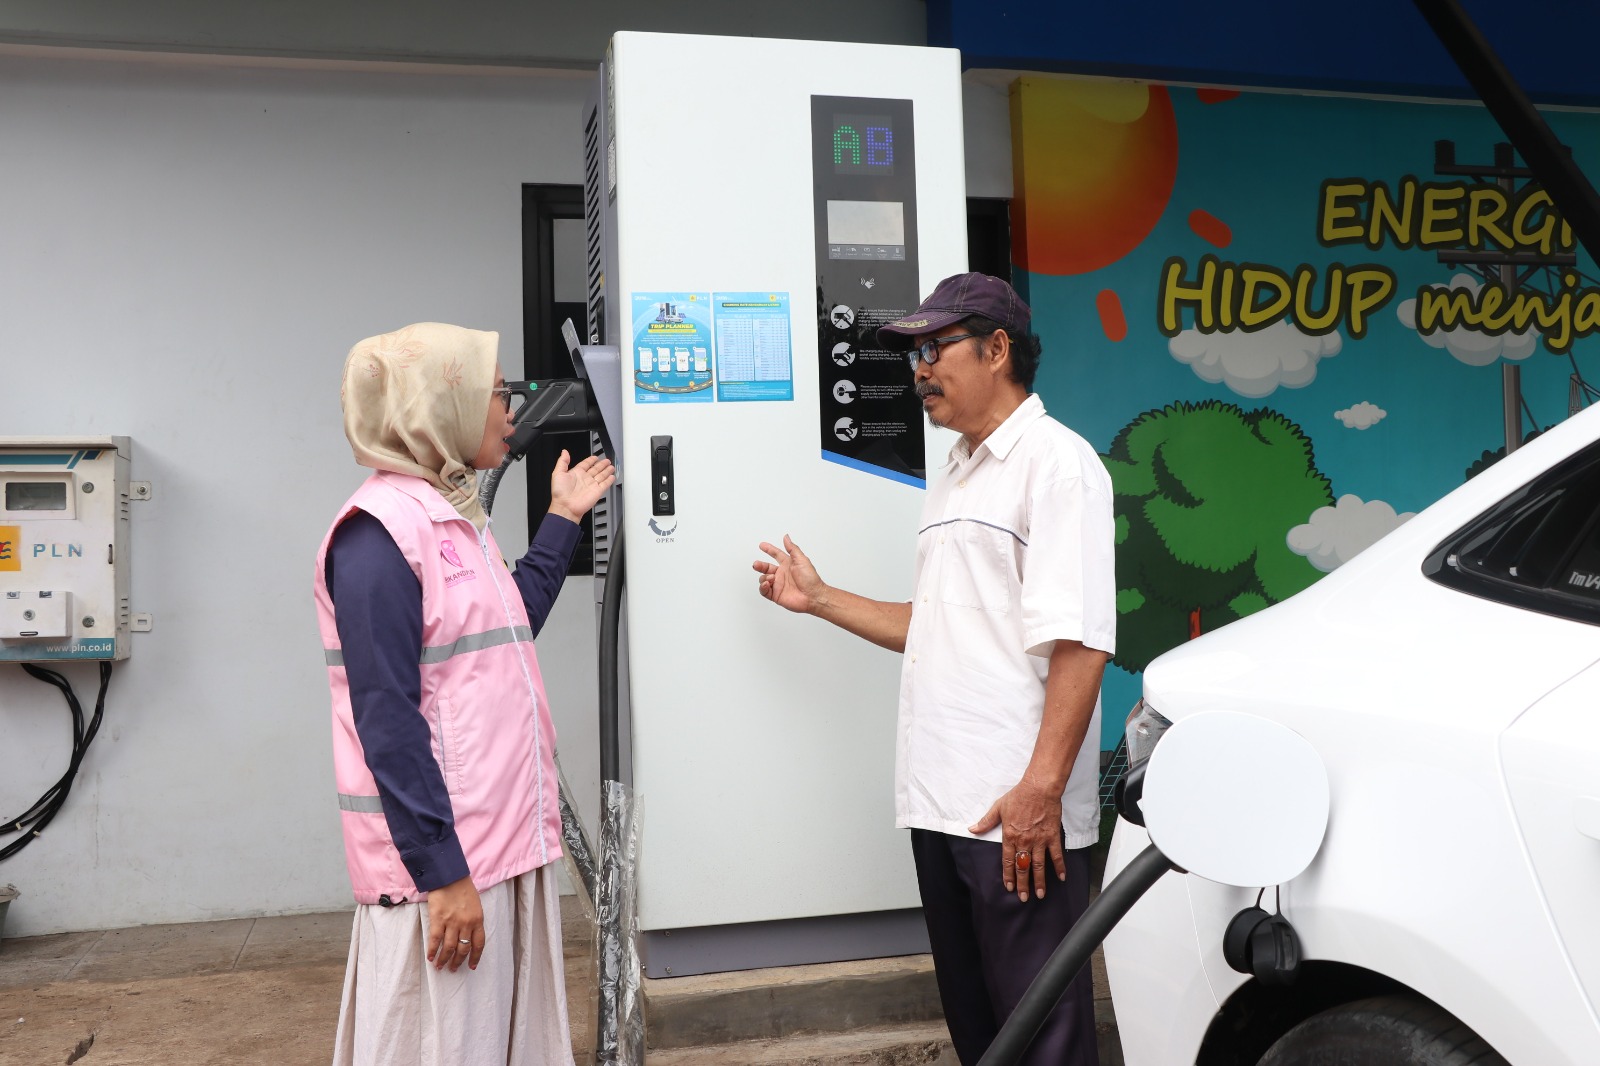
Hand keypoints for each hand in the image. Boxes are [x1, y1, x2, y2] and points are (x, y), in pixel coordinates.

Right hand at [425, 876, 484, 971]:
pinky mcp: (438, 920)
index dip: (475, 957)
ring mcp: (452, 923)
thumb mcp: (475, 904)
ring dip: (444, 959)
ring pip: (449, 948)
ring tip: (440, 966)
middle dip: (458, 962)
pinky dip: (432, 950)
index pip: (479, 944)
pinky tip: (430, 957)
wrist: (450, 876)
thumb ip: (473, 920)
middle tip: (453, 969)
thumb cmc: (463, 888)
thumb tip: (468, 935)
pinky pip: (435, 940)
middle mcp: (466, 924)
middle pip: (463, 949)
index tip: (472, 966)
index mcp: (478, 920)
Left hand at [549, 450, 615, 522]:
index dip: (590, 460)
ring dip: (607, 471)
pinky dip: (609, 480)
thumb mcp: (558, 473)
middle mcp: (584, 479)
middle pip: (595, 469)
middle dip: (601, 464)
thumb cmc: (560, 492)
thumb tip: (564, 452)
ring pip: (601, 475)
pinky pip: (605, 484)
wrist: (566, 507)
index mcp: (576, 473)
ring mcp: (592, 485)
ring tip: (611, 466)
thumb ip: (562, 461)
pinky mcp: (597, 491)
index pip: (585, 464)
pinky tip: (612, 477)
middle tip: (607, 460)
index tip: (595, 457)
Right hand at [752, 535, 827, 614]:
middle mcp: (782, 574)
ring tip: (771, 578)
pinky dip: (762, 587)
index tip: (762, 545)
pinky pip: (764, 591)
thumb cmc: (810, 579)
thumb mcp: (801, 560)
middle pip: (766, 567)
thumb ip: (792, 548)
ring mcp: (778, 585)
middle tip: (756, 564)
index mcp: (788, 564)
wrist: (813, 596)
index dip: (769, 549)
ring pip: (763, 579)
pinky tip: (767, 584)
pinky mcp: (776, 595)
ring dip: (764, 577)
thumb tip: (786, 537)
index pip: (776, 554)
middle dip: (760, 565)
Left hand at [969, 779, 1067, 901]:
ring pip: (1039, 866)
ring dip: (1040, 881)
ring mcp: (1040, 840)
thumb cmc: (1018, 796)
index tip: (1009, 887)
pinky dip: (1060, 867)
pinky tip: (1062, 877)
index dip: (1009, 875)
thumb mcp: (998, 808)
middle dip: (1023, 884)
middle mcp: (1024, 841)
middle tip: (1023, 898)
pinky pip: (1056, 855)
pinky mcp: (1052, 836)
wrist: (1039, 788)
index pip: (1008, 861)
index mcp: (1010, 836)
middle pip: (1023, 867)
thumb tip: (972, 829)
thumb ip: (986, 821)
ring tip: (1040, 894)